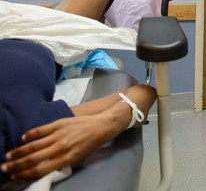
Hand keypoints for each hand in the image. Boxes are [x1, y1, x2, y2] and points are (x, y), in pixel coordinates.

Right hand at [1, 113, 121, 179]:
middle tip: (4, 167)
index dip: (25, 174)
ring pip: (34, 145)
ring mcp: (60, 134)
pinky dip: (30, 134)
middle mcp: (61, 147)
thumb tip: (43, 168)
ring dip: (19, 151)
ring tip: (9, 155)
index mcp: (66, 159)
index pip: (40, 170)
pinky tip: (23, 138)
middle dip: (16, 165)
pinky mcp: (60, 123)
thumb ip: (61, 164)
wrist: (102, 126)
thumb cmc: (90, 144)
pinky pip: (41, 129)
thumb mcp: (78, 159)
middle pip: (33, 159)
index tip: (15, 175)